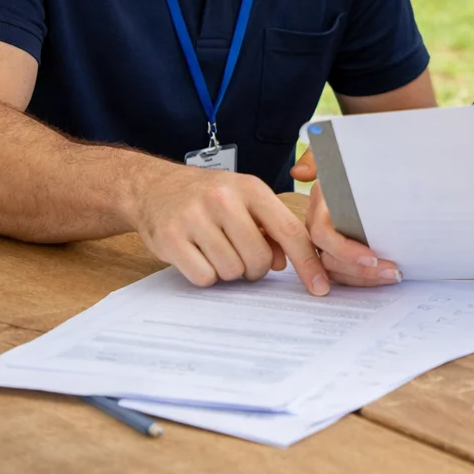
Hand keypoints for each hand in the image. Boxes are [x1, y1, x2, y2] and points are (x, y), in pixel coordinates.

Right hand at [125, 159, 328, 294]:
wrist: (154, 187)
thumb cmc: (207, 196)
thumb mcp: (244, 199)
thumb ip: (270, 228)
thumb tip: (282, 263)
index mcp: (250, 188)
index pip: (289, 230)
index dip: (307, 262)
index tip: (319, 287)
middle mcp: (224, 199)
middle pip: (259, 259)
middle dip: (254, 267)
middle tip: (240, 254)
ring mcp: (195, 218)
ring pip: (232, 271)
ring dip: (228, 270)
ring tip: (216, 249)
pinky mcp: (171, 238)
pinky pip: (204, 277)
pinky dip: (205, 275)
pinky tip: (197, 254)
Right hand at [291, 148, 401, 286]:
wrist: (374, 159)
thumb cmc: (358, 157)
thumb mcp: (342, 151)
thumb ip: (319, 158)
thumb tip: (301, 172)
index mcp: (320, 202)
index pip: (322, 234)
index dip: (345, 250)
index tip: (373, 257)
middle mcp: (318, 223)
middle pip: (330, 258)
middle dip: (361, 270)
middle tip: (393, 271)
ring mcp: (327, 239)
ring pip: (338, 270)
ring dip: (365, 278)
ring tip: (393, 274)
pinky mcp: (339, 250)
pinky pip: (346, 271)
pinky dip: (364, 278)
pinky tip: (384, 276)